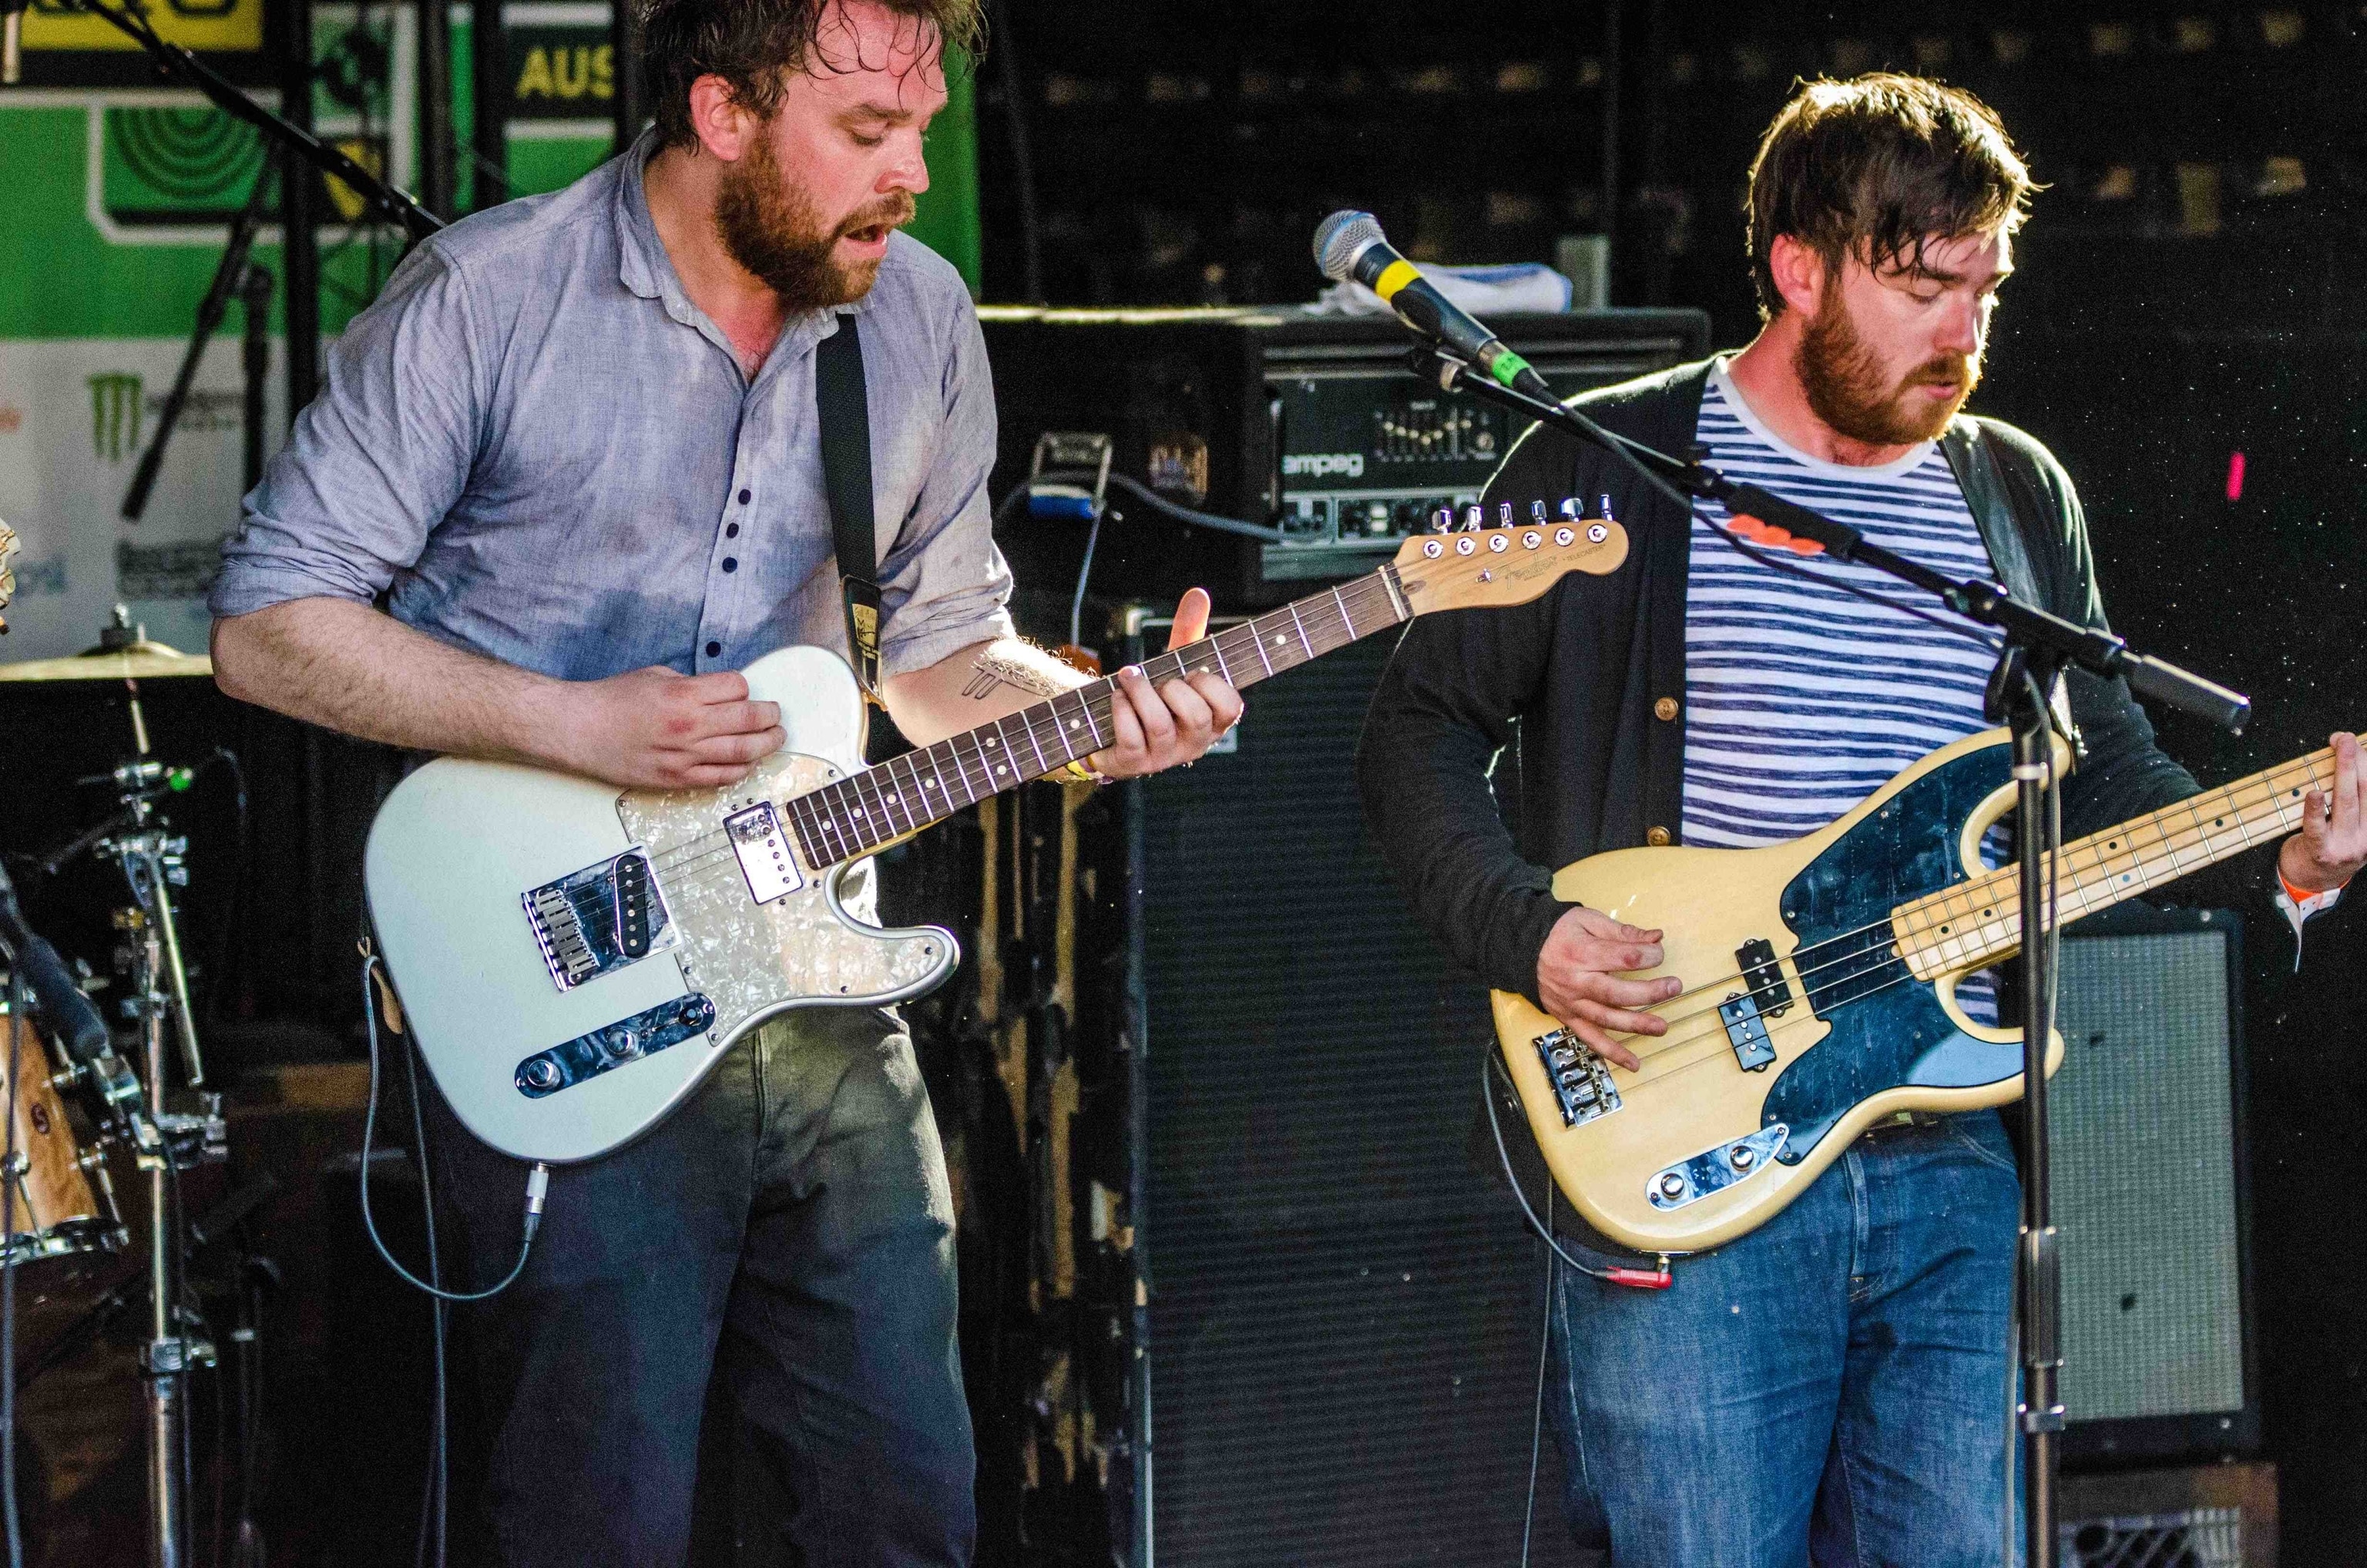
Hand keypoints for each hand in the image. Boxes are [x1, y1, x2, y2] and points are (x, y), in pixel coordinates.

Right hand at [563, 666, 784, 789]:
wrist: (578, 729)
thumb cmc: (611, 701)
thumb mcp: (655, 675)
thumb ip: (690, 684)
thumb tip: (717, 693)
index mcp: (684, 694)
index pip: (738, 688)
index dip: (744, 688)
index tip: (743, 693)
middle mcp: (689, 726)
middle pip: (750, 720)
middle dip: (770, 716)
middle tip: (775, 716)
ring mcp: (684, 756)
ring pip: (743, 752)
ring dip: (766, 744)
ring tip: (775, 738)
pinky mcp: (676, 778)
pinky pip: (721, 778)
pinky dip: (741, 770)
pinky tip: (747, 763)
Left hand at [1089, 587, 1244, 779]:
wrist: (1110, 727)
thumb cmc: (1153, 696)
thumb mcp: (1174, 664)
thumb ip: (1189, 631)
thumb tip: (1198, 595)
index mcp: (1212, 721)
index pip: (1231, 707)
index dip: (1211, 684)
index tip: (1192, 672)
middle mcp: (1193, 743)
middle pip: (1196, 716)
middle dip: (1174, 688)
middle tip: (1161, 681)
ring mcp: (1163, 757)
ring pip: (1160, 724)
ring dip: (1141, 691)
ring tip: (1129, 677)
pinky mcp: (1134, 762)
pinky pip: (1131, 736)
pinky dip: (1121, 709)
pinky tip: (1116, 696)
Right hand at [1536, 907, 1681, 1071]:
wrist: (1523, 950)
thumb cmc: (1559, 933)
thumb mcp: (1588, 921)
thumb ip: (1623, 932)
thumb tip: (1656, 938)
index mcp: (1582, 952)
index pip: (1623, 958)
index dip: (1648, 955)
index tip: (1658, 952)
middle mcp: (1576, 981)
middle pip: (1617, 992)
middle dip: (1650, 992)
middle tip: (1674, 987)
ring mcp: (1572, 1003)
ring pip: (1607, 1019)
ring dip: (1636, 1025)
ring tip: (1661, 1027)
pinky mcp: (1569, 1017)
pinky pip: (1590, 1039)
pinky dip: (1611, 1053)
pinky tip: (1633, 1063)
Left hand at [2279, 730, 2366, 894]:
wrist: (2311, 882)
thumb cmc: (2332, 845)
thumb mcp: (2354, 827)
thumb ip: (2356, 800)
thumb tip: (2350, 759)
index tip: (2358, 743)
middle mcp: (2366, 837)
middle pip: (2366, 792)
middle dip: (2358, 761)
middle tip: (2347, 739)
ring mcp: (2346, 845)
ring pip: (2346, 803)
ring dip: (2342, 772)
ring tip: (2340, 749)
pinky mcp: (2321, 851)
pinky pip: (2317, 827)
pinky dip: (2315, 809)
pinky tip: (2315, 793)